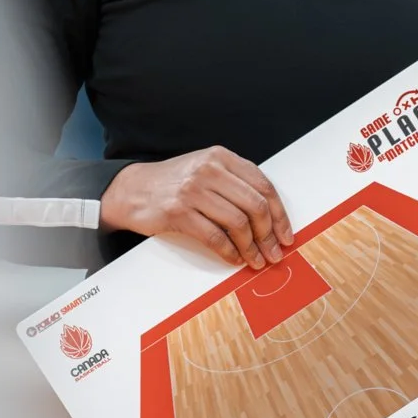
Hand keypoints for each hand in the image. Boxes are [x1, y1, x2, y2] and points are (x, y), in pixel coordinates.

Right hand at [101, 147, 295, 269]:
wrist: (131, 189)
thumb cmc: (174, 182)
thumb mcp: (206, 169)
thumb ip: (235, 183)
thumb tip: (270, 216)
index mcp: (222, 157)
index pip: (263, 185)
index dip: (279, 214)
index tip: (285, 234)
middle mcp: (209, 170)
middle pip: (255, 205)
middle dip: (269, 234)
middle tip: (274, 253)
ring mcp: (193, 190)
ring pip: (238, 222)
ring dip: (251, 247)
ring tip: (256, 260)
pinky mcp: (179, 212)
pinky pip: (215, 236)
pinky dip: (229, 251)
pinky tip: (234, 258)